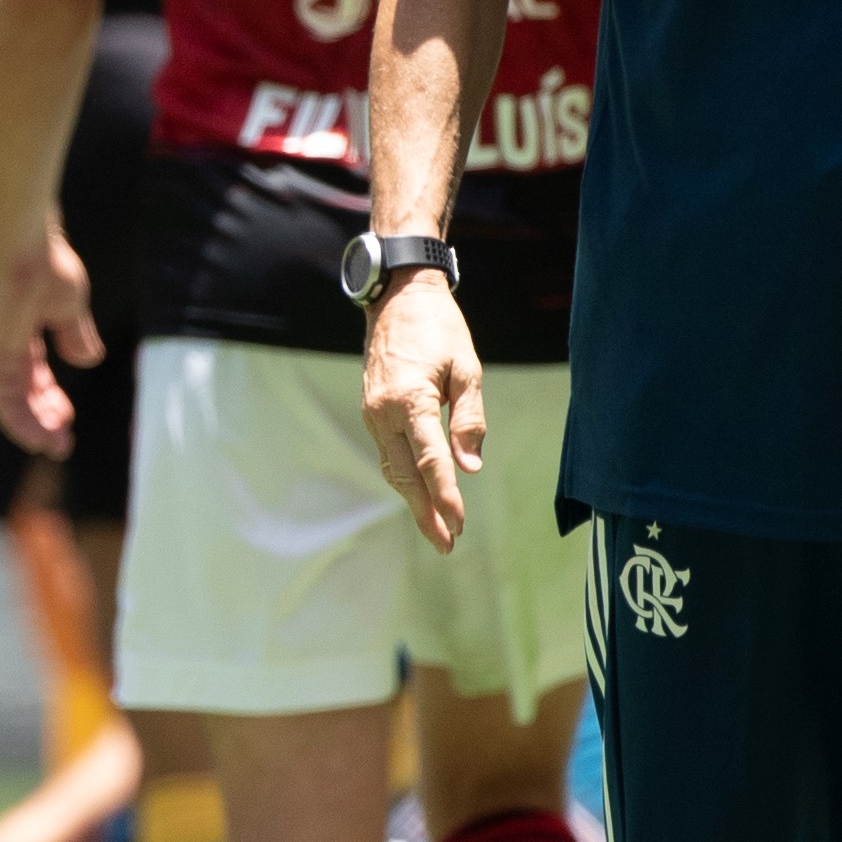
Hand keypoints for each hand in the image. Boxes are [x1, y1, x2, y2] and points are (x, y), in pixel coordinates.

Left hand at [0, 220, 98, 453]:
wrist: (27, 248)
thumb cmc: (48, 266)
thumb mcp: (70, 308)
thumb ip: (75, 334)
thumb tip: (88, 359)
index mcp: (21, 336)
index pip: (33, 379)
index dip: (50, 402)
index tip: (68, 421)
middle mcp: (4, 348)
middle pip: (22, 396)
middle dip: (42, 422)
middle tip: (60, 445)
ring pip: (10, 405)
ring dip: (32, 428)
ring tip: (53, 447)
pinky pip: (1, 400)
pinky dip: (18, 422)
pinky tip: (36, 437)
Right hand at [360, 275, 485, 551]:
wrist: (397, 297)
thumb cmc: (439, 329)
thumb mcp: (467, 368)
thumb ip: (469, 418)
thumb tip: (470, 466)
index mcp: (409, 400)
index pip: (430, 460)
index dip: (445, 496)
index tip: (459, 523)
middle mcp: (383, 412)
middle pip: (405, 475)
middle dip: (426, 512)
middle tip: (447, 544)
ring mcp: (372, 413)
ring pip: (393, 468)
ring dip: (414, 501)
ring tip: (438, 529)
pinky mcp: (372, 411)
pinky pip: (388, 453)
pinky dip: (405, 478)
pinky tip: (422, 494)